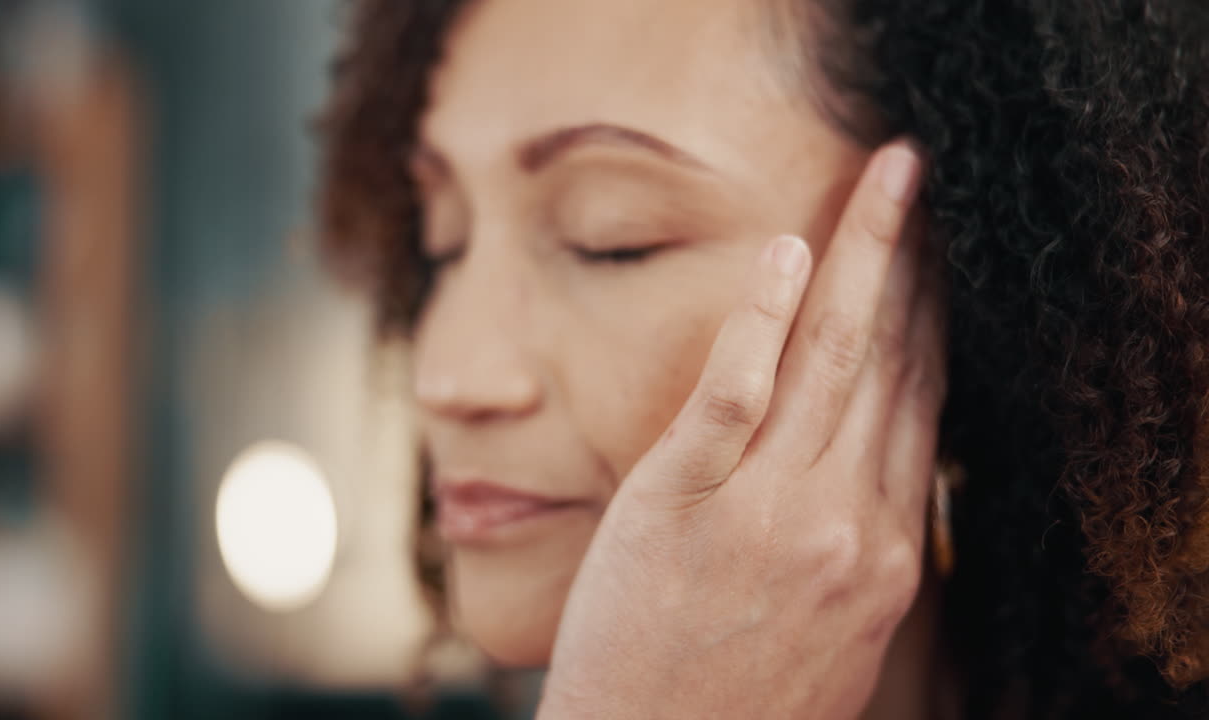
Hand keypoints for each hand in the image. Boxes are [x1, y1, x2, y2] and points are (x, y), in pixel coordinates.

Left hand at [537, 140, 944, 719]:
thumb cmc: (740, 701)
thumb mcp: (838, 633)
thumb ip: (863, 547)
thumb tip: (880, 473)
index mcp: (886, 552)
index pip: (920, 404)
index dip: (934, 316)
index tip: (941, 255)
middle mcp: (847, 522)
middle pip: (893, 362)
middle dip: (914, 259)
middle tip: (921, 180)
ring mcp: (769, 509)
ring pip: (835, 360)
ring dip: (863, 256)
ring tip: (884, 179)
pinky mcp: (683, 501)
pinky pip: (735, 392)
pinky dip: (764, 318)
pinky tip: (787, 252)